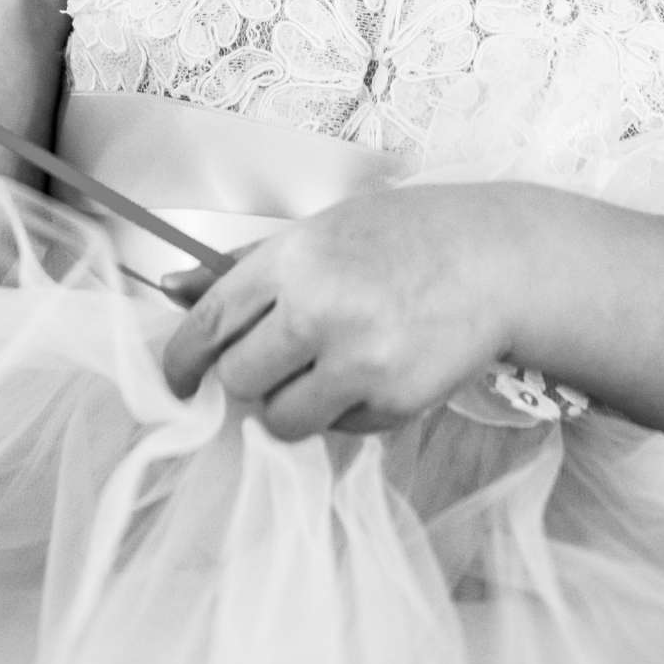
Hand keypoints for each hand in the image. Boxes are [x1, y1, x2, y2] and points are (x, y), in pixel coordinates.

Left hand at [160, 183, 521, 440]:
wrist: (493, 258)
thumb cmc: (399, 239)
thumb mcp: (320, 233)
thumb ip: (244, 267)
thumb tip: (169, 286)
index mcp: (293, 257)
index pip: (209, 324)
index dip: (181, 361)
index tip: (178, 382)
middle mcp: (318, 308)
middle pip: (238, 379)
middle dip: (248, 377)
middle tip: (281, 357)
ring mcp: (358, 360)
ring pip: (278, 420)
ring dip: (290, 404)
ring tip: (326, 367)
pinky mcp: (393, 401)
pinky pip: (337, 430)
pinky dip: (344, 411)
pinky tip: (375, 369)